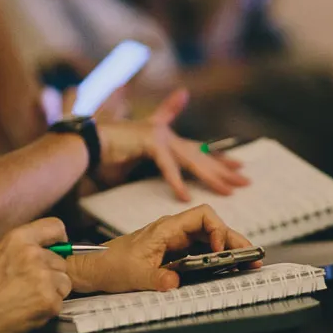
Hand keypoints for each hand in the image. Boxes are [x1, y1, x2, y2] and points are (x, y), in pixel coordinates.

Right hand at [0, 218, 73, 332]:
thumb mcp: (0, 254)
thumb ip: (26, 249)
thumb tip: (54, 250)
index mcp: (19, 239)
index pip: (55, 227)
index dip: (59, 240)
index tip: (58, 248)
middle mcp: (33, 254)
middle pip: (61, 261)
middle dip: (51, 274)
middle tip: (28, 285)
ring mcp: (43, 278)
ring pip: (64, 282)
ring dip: (52, 292)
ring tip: (27, 298)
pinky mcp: (49, 300)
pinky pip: (60, 302)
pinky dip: (48, 308)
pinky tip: (28, 309)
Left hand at [67, 206, 254, 293]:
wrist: (92, 268)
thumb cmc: (109, 265)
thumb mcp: (133, 275)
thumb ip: (156, 279)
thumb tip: (174, 284)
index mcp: (166, 228)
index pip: (203, 215)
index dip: (217, 230)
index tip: (219, 250)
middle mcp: (173, 231)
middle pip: (212, 228)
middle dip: (233, 241)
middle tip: (251, 258)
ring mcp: (175, 243)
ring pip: (209, 239)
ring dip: (228, 250)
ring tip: (246, 264)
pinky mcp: (174, 255)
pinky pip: (201, 252)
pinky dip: (216, 259)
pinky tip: (226, 268)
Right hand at [94, 88, 248, 199]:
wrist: (87, 143)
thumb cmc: (110, 155)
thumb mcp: (138, 161)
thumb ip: (159, 167)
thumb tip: (175, 185)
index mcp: (167, 139)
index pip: (199, 150)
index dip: (219, 158)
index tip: (239, 166)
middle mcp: (168, 135)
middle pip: (202, 155)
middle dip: (224, 170)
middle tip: (245, 181)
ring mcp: (160, 135)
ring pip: (192, 160)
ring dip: (210, 177)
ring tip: (228, 190)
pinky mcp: (149, 141)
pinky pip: (166, 166)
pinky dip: (175, 182)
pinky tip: (185, 197)